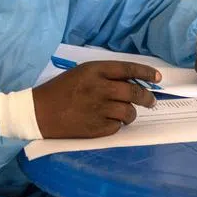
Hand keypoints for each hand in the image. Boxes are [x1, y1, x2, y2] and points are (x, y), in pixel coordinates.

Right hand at [33, 61, 160, 138]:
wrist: (39, 112)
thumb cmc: (60, 90)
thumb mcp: (82, 73)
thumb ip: (105, 75)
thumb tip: (132, 81)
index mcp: (95, 70)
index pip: (129, 69)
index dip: (146, 73)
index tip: (157, 78)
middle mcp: (99, 88)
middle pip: (134, 92)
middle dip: (147, 98)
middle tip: (150, 101)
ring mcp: (98, 109)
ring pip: (129, 112)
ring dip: (131, 113)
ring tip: (125, 114)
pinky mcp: (95, 127)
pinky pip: (117, 126)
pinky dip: (116, 124)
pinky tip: (108, 121)